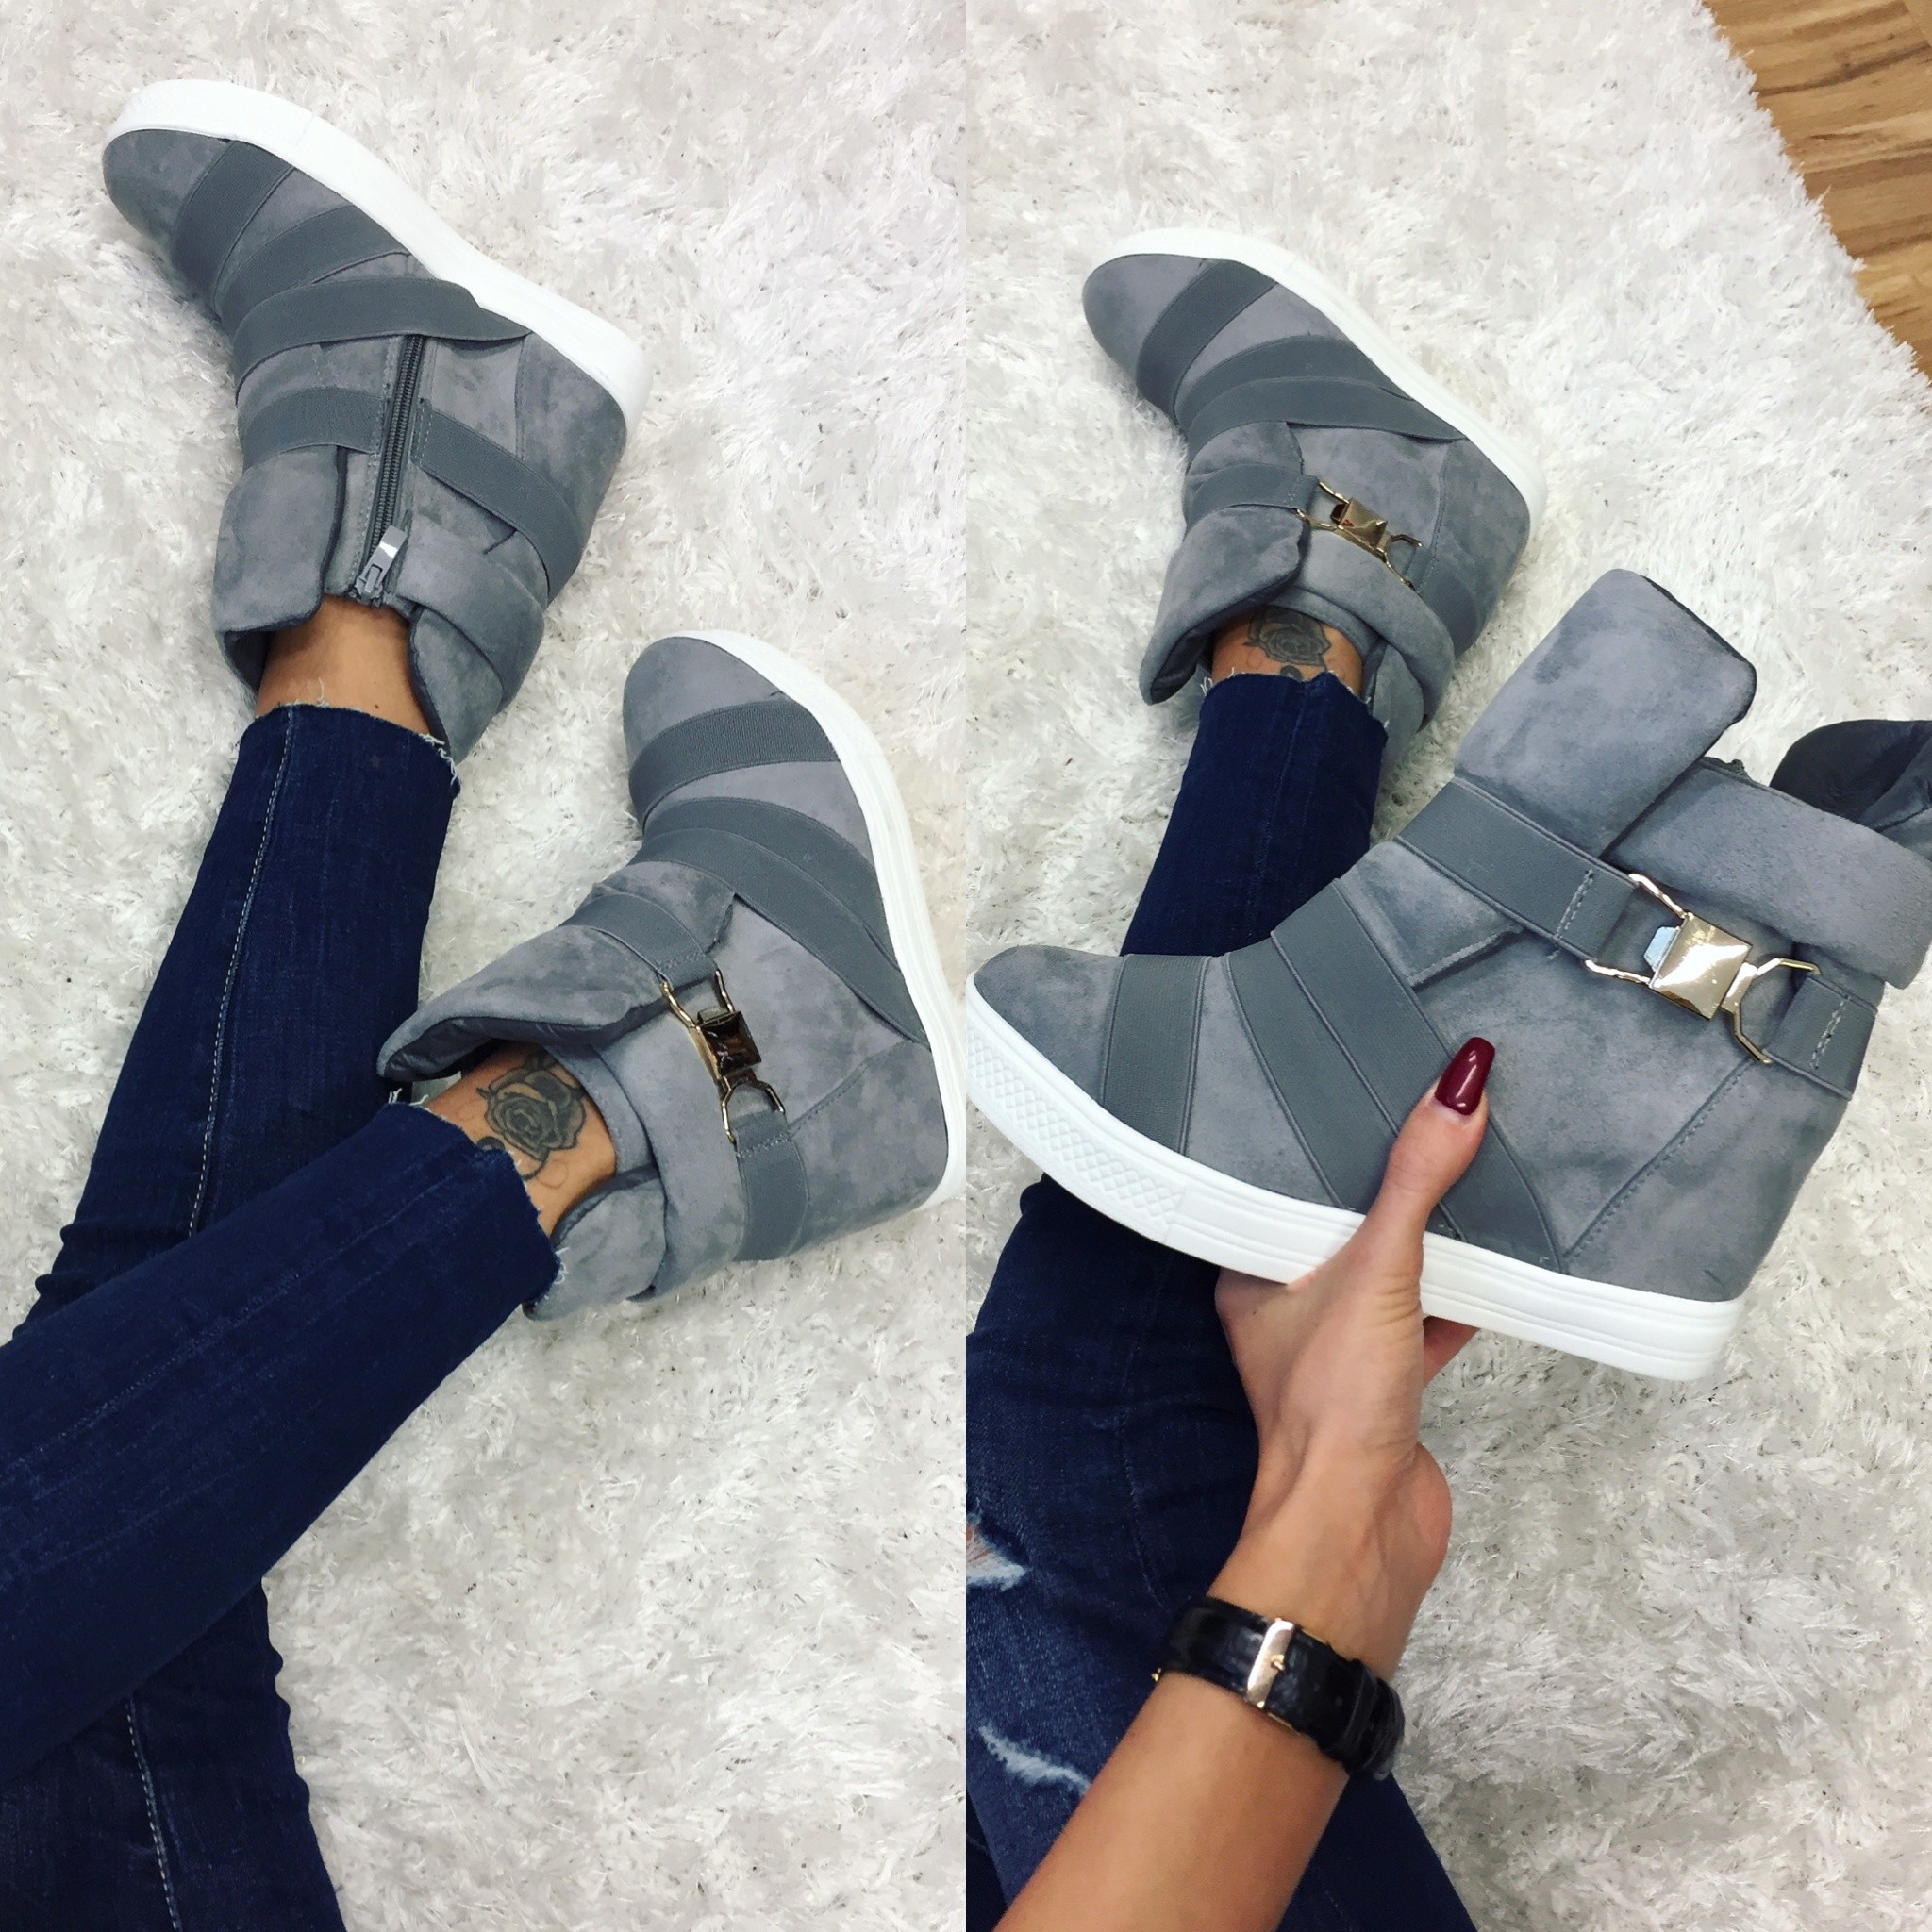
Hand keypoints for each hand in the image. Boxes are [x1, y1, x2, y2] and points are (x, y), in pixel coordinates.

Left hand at [1209, 1040, 1491, 1676]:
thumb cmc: (1335, 1406)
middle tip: (1430, 1106)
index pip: (1284, 1181)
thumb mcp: (1378, 1269)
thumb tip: (1461, 1083)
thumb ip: (1418, 1179)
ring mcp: (1339, 1348)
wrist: (1362, 1530)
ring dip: (1428, 1233)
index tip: (1361, 1077)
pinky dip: (1459, 1291)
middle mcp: (1288, 1306)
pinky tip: (1497, 1257)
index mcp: (1254, 1271)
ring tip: (1471, 1165)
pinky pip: (1425, 1318)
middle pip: (1342, 1222)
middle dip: (1385, 1176)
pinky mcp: (1388, 1384)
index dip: (1322, 1134)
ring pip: (1389, 1271)